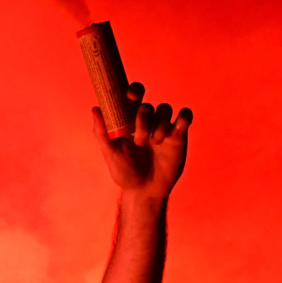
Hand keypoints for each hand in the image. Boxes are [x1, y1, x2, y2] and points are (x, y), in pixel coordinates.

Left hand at [93, 81, 192, 198]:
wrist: (145, 191)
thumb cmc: (125, 173)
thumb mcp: (111, 154)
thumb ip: (102, 132)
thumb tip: (95, 109)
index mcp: (128, 121)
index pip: (132, 97)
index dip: (133, 91)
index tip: (131, 96)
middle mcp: (146, 121)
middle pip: (148, 105)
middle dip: (144, 119)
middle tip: (140, 140)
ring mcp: (163, 127)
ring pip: (165, 109)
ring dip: (159, 125)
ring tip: (155, 144)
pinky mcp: (179, 135)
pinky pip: (185, 116)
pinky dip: (183, 118)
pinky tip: (175, 131)